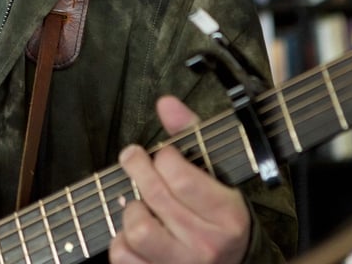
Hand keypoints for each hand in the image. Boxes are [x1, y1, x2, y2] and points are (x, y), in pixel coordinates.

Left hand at [108, 96, 250, 263]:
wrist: (231, 262)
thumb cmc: (217, 211)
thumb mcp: (215, 172)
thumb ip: (191, 133)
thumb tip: (166, 103)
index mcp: (228, 214)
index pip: (180, 177)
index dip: (162, 157)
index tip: (161, 154)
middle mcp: (208, 243)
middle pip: (155, 198)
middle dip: (137, 170)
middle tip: (132, 159)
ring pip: (138, 230)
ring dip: (130, 210)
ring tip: (137, 203)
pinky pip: (123, 256)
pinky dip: (119, 240)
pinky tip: (131, 231)